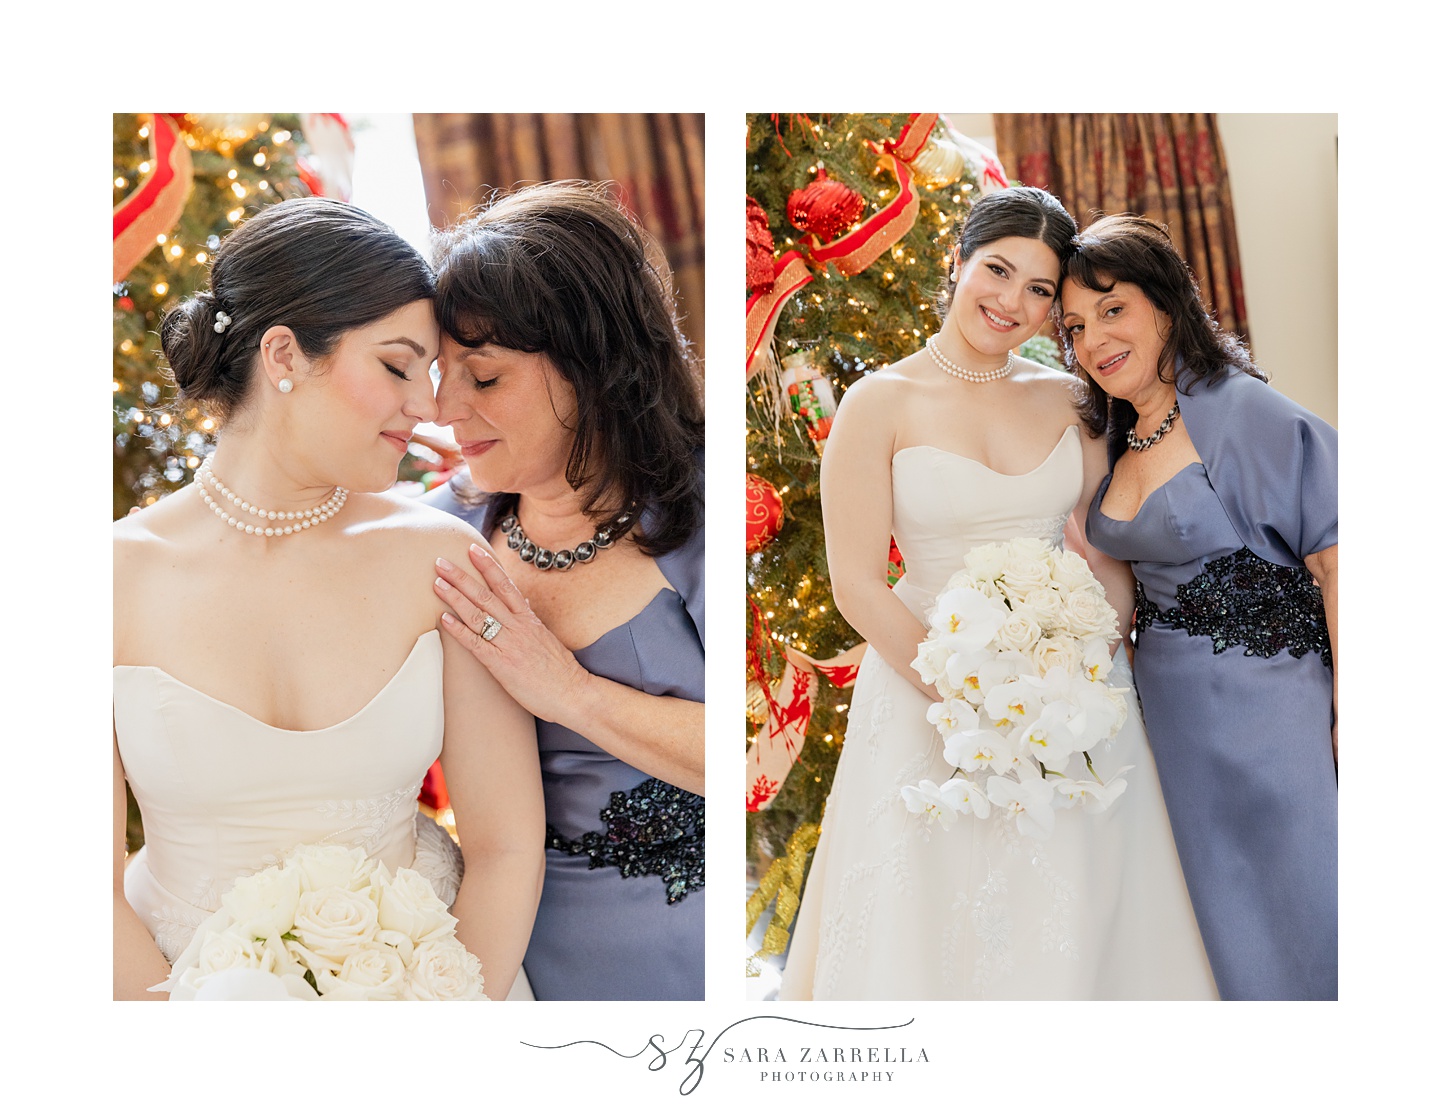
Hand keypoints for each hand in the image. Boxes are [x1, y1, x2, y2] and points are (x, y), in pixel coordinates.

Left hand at [434, 543, 593, 722]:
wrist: (573, 693)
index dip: (487, 566)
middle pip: (486, 595)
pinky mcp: (501, 665)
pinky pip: (476, 644)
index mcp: (529, 619)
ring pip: (478, 615)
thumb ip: (531, 619)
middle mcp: (518, 626)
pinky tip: (443, 619)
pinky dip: (458, 630)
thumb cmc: (560, 670)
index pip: (505, 585)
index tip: (472, 549)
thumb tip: (523, 601)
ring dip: (455, 598)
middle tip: (441, 562)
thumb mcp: (546, 637)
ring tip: (437, 583)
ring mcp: (509, 644)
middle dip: (462, 577)